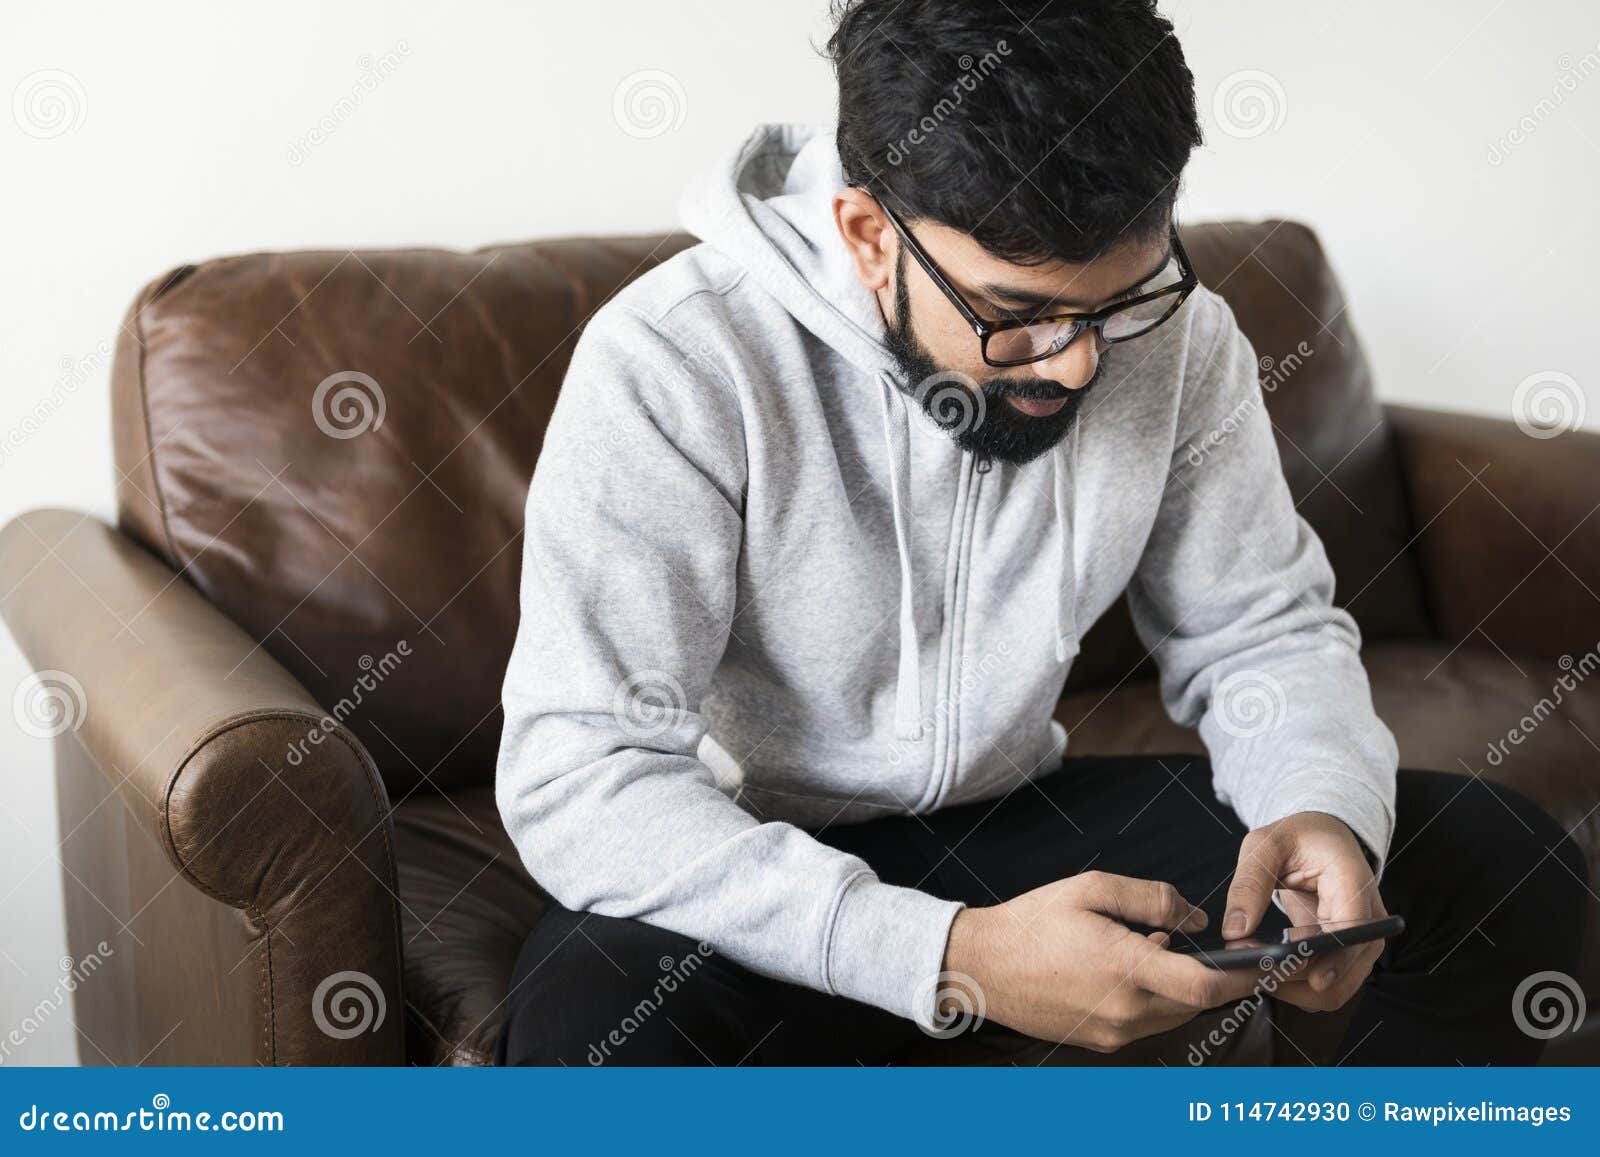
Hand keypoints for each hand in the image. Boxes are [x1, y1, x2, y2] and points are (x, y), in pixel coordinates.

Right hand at [941, 871, 1271, 1052]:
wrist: (981, 965)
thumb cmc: (1033, 922)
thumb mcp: (1092, 888)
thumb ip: (1152, 899)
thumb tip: (1196, 919)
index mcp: (1126, 969)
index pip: (1207, 986)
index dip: (1241, 973)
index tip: (1260, 958)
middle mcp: (1126, 1011)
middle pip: (1197, 1002)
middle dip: (1211, 975)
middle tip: (1204, 943)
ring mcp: (1114, 1032)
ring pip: (1175, 1015)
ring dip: (1181, 987)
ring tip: (1154, 949)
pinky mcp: (1103, 1040)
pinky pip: (1148, 1023)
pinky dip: (1154, 999)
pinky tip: (1131, 969)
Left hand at [1224, 811, 1386, 1013]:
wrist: (1321, 840)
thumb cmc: (1296, 837)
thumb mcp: (1264, 846)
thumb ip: (1248, 884)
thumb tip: (1235, 931)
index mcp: (1352, 880)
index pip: (1354, 927)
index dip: (1336, 957)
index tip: (1313, 978)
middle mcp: (1368, 916)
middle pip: (1347, 968)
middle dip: (1302, 978)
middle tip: (1254, 972)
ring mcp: (1361, 938)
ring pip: (1338, 986)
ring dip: (1298, 988)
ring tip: (1257, 973)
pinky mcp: (1347, 954)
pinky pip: (1328, 984)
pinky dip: (1301, 986)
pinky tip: (1271, 974)